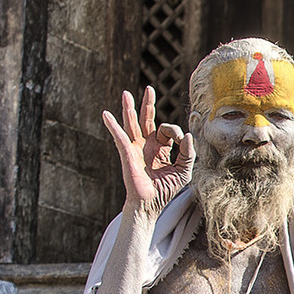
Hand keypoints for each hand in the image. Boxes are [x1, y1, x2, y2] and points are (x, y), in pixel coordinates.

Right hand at [102, 86, 193, 217]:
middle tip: (149, 88)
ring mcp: (135, 148)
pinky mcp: (127, 153)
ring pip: (132, 123)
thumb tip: (187, 135)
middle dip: (148, 104)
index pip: (167, 130)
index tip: (181, 141)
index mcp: (160, 147)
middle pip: (146, 119)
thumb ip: (188, 153)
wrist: (151, 204)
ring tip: (126, 93)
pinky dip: (112, 125)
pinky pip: (119, 136)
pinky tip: (106, 114)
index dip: (176, 132)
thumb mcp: (183, 170)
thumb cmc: (166, 189)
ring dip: (129, 108)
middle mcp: (146, 144)